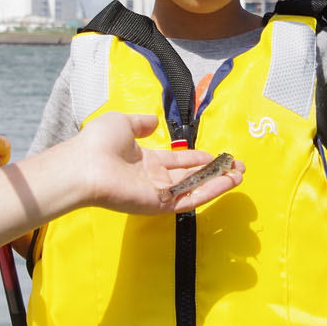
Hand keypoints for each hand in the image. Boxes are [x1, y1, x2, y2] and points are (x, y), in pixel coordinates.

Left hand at [71, 112, 242, 213]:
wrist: (86, 165)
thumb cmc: (99, 143)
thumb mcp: (122, 123)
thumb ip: (141, 123)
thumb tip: (154, 121)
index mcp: (145, 160)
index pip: (177, 161)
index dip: (198, 158)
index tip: (218, 155)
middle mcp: (154, 178)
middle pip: (191, 176)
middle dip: (215, 171)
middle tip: (238, 166)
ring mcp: (158, 193)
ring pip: (195, 188)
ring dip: (218, 182)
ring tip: (240, 174)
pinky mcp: (160, 204)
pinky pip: (190, 198)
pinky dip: (211, 191)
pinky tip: (228, 182)